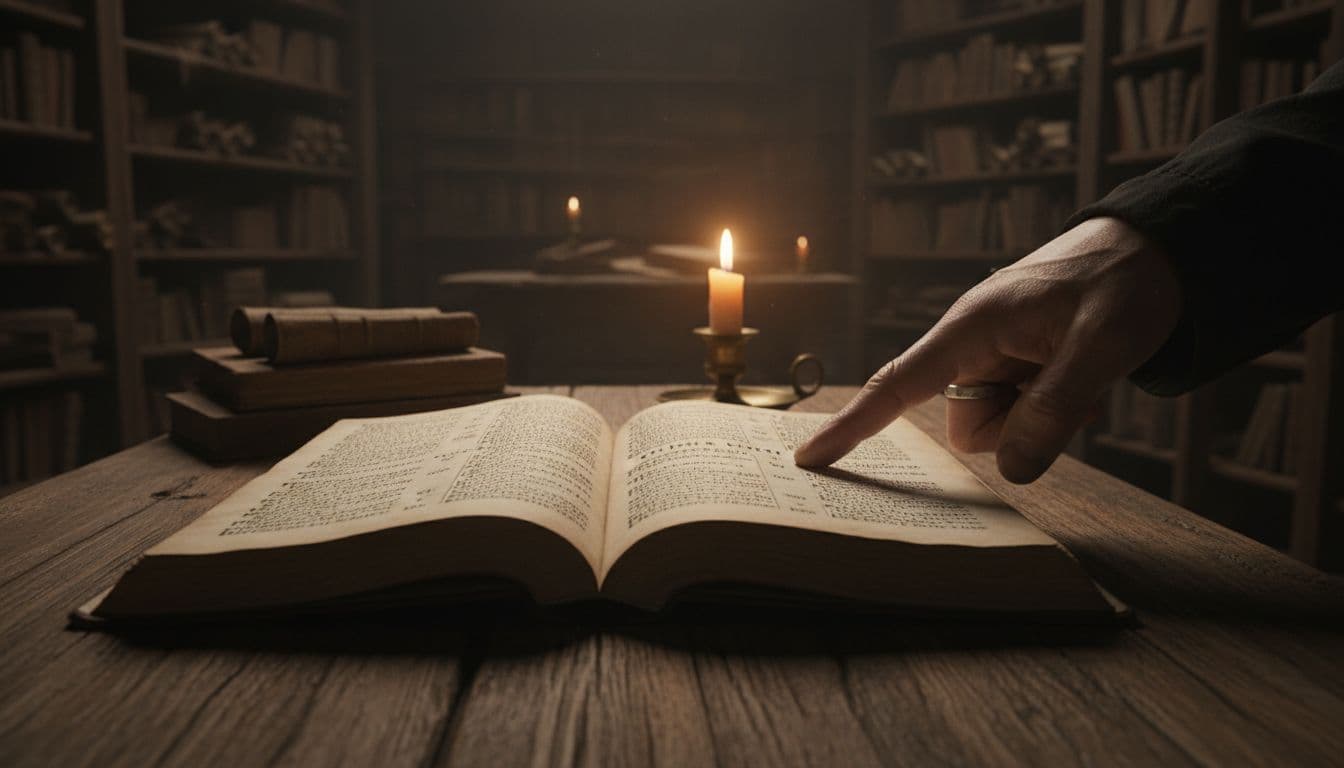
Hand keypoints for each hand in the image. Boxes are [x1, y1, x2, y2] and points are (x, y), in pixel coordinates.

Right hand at [794, 217, 1181, 483]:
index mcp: (972, 327)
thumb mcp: (1101, 346)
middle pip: (966, 424)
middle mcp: (972, 345)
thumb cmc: (1123, 282)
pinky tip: (1083, 378)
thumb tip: (1012, 471)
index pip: (897, 384)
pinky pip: (1019, 415)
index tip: (810, 457)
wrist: (1155, 251)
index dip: (853, 424)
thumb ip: (1053, 411)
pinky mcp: (1015, 366)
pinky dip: (1052, 410)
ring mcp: (994, 357)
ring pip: (995, 427)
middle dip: (1017, 427)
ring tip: (1083, 377)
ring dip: (1041, 419)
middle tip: (1076, 391)